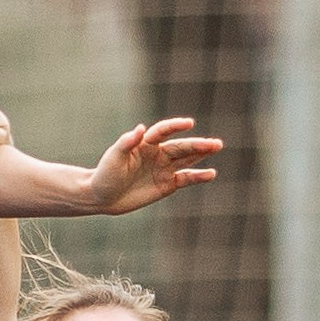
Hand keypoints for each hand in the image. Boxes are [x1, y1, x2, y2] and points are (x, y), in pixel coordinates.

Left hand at [81, 117, 221, 214]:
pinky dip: (198, 176)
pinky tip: (211, 174)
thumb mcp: (114, 158)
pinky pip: (185, 178)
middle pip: (181, 147)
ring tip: (217, 147)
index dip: (176, 126)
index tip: (189, 123)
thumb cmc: (105, 174)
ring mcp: (164, 169)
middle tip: (215, 144)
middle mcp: (158, 154)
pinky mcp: (167, 184)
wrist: (102, 197)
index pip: (164, 132)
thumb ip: (127, 142)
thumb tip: (141, 128)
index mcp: (145, 144)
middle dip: (197, 145)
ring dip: (202, 154)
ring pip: (187, 159)